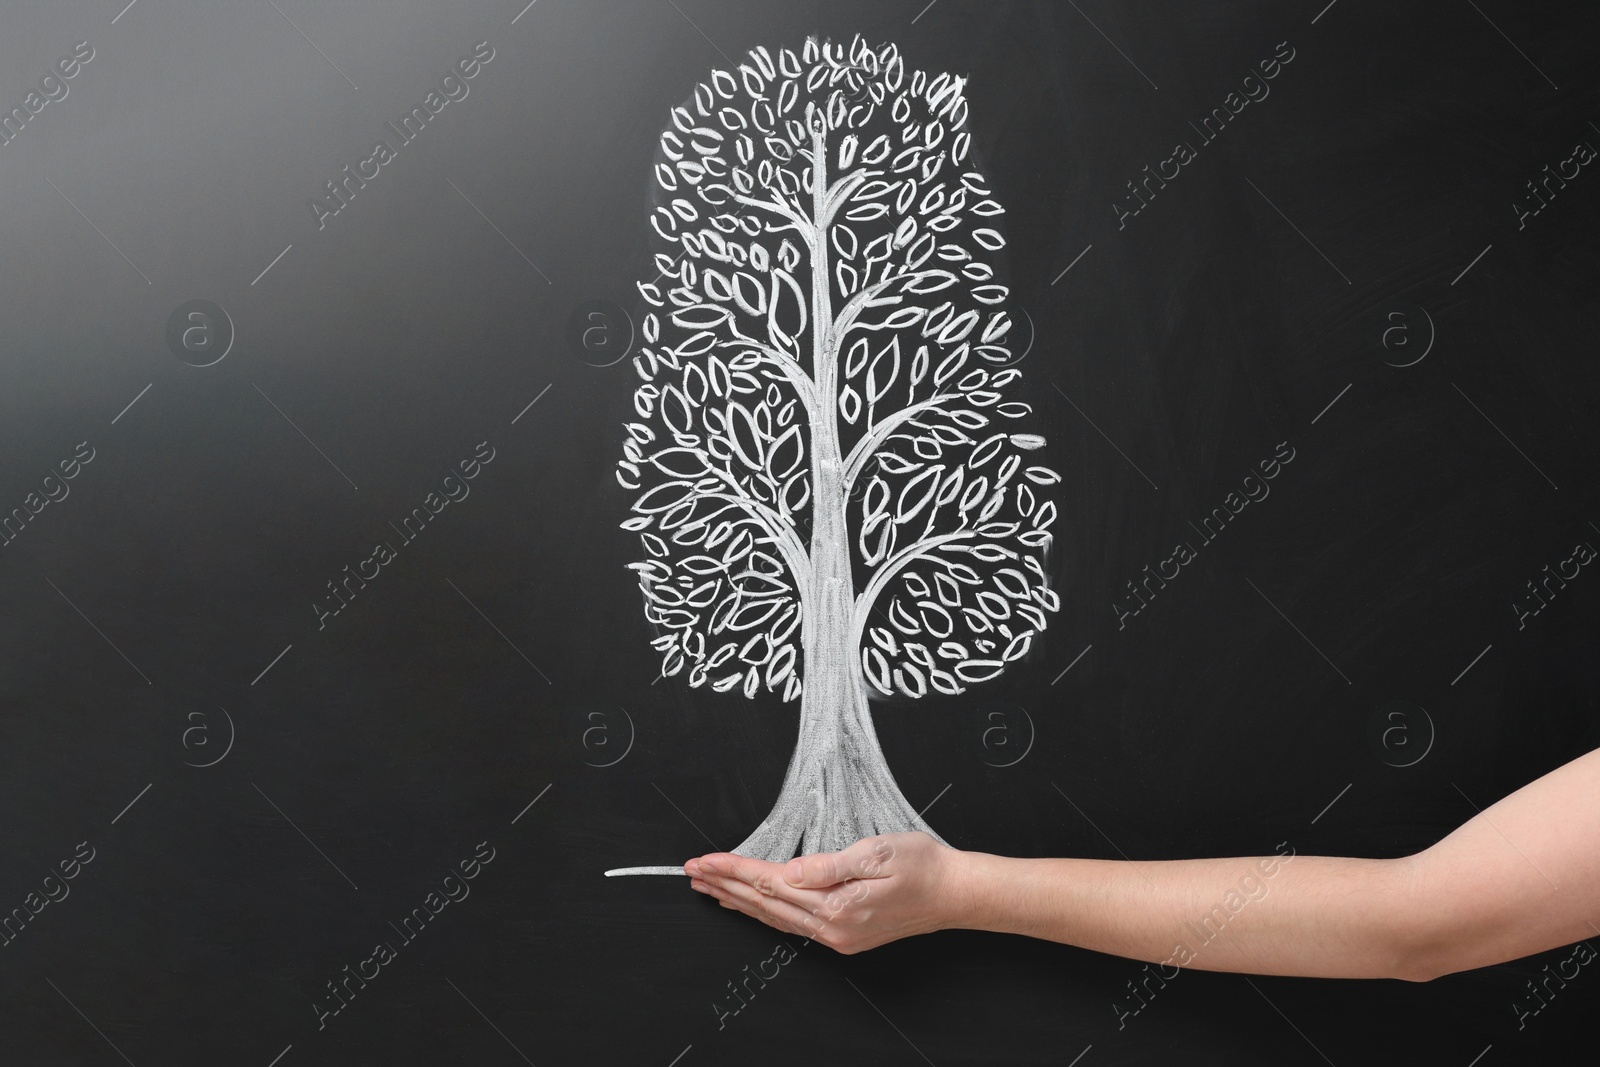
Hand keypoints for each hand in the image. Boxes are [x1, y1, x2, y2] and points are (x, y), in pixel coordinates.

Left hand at [683, 832, 965, 953]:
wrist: (956, 892)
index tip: (704, 860)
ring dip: (740, 900)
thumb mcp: (877, 853)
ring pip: (775, 916)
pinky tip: (752, 904)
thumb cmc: (923, 865)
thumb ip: (829, 865)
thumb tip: (789, 872)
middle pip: (765, 903)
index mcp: (837, 906)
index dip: (734, 870)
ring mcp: (838, 936)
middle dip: (726, 885)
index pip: (771, 884)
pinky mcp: (845, 934)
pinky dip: (765, 910)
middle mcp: (832, 929)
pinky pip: (792, 923)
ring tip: (709, 889)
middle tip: (691, 872)